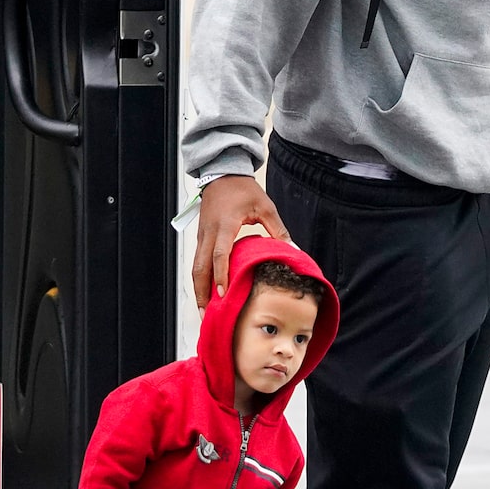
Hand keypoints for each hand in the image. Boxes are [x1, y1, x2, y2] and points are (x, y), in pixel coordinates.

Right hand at [192, 173, 289, 309]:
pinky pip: (197, 262)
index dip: (221, 276)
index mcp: (224, 225)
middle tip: (207, 315)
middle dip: (202, 293)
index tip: (224, 294)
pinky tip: (207, 293)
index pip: (219, 255)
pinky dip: (200, 279)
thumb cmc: (243, 189)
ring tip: (205, 311)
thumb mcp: (265, 206)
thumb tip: (293, 250)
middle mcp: (208, 233)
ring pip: (195, 267)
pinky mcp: (201, 237)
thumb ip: (277, 229)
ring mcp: (201, 236)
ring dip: (199, 290)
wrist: (221, 173)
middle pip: (199, 268)